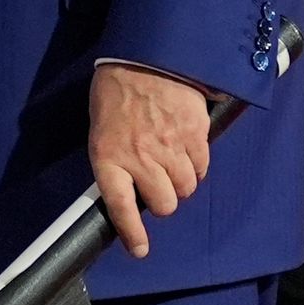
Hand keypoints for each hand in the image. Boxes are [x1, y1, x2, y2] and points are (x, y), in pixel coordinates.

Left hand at [88, 63, 214, 259]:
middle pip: (164, 204)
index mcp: (109, 156)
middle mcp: (140, 158)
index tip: (140, 250)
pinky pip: (201, 167)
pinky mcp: (194, 135)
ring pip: (186, 188)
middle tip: (158, 187)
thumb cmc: (117, 89)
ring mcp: (170, 147)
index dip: (133, 234)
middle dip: (163, 202)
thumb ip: (114, 158)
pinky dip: (196, 165)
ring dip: (181, 183)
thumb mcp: (102, 126)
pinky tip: (186, 149)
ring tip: (172, 163)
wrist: (146, 54)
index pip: (121, 207)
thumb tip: (126, 186)